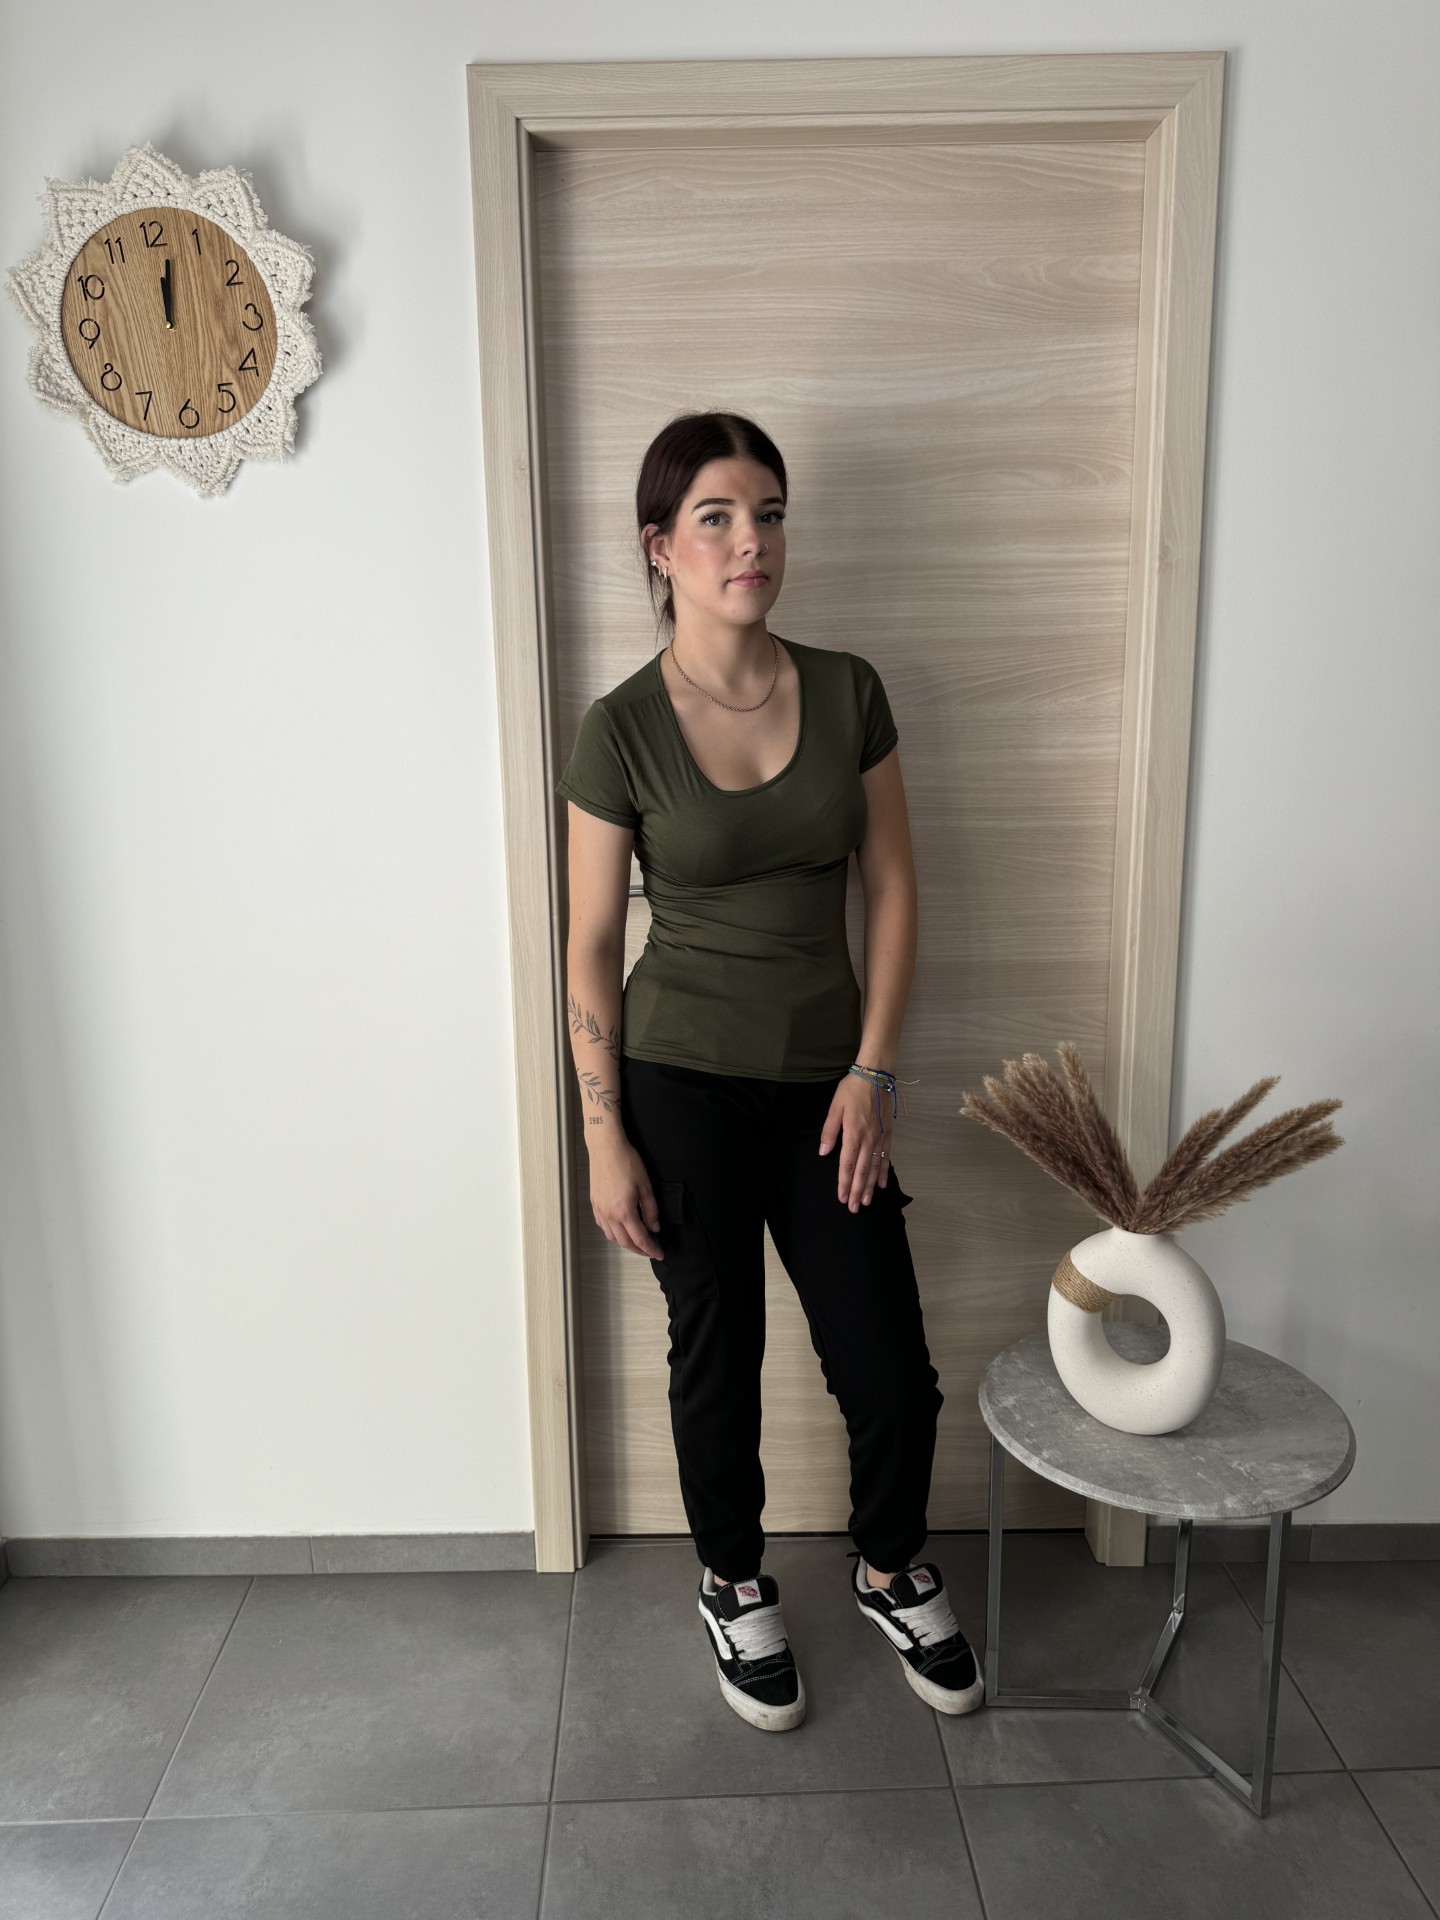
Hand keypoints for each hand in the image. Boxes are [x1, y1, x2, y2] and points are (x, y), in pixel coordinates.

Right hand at [589, 1141, 664, 1257]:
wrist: (606, 1148)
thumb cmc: (627, 1162)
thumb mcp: (645, 1186)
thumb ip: (651, 1210)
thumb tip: (655, 1228)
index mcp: (624, 1211)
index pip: (640, 1238)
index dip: (651, 1249)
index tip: (659, 1254)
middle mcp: (609, 1214)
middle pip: (625, 1242)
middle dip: (639, 1250)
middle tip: (651, 1250)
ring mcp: (600, 1210)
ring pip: (612, 1237)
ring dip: (625, 1242)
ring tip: (637, 1240)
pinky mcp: (594, 1204)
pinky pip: (603, 1226)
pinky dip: (613, 1233)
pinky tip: (621, 1228)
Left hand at [819, 1072, 893, 1210]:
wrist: (876, 1075)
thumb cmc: (852, 1090)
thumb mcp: (835, 1108)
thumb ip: (829, 1131)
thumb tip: (824, 1153)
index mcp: (853, 1134)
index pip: (847, 1165)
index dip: (844, 1183)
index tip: (842, 1198)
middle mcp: (868, 1139)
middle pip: (862, 1171)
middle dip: (858, 1191)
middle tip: (854, 1209)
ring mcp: (880, 1137)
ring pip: (875, 1167)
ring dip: (871, 1186)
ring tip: (868, 1202)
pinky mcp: (888, 1133)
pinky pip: (886, 1156)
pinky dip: (884, 1171)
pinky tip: (883, 1184)